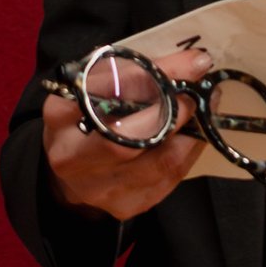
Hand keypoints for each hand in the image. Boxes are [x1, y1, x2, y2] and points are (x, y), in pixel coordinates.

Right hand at [41, 64, 210, 222]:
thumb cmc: (87, 115)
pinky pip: (170, 177)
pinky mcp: (126, 205)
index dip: (155, 76)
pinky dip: (189, 151)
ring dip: (192, 130)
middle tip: (201, 89)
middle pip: (128, 138)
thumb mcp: (94, 84)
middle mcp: (73, 155)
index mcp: (60, 113)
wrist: (71, 172)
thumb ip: (130, 72)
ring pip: (160, 160)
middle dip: (174, 110)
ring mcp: (99, 187)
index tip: (193, 61)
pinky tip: (196, 133)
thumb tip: (186, 63)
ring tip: (205, 106)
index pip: (109, 90)